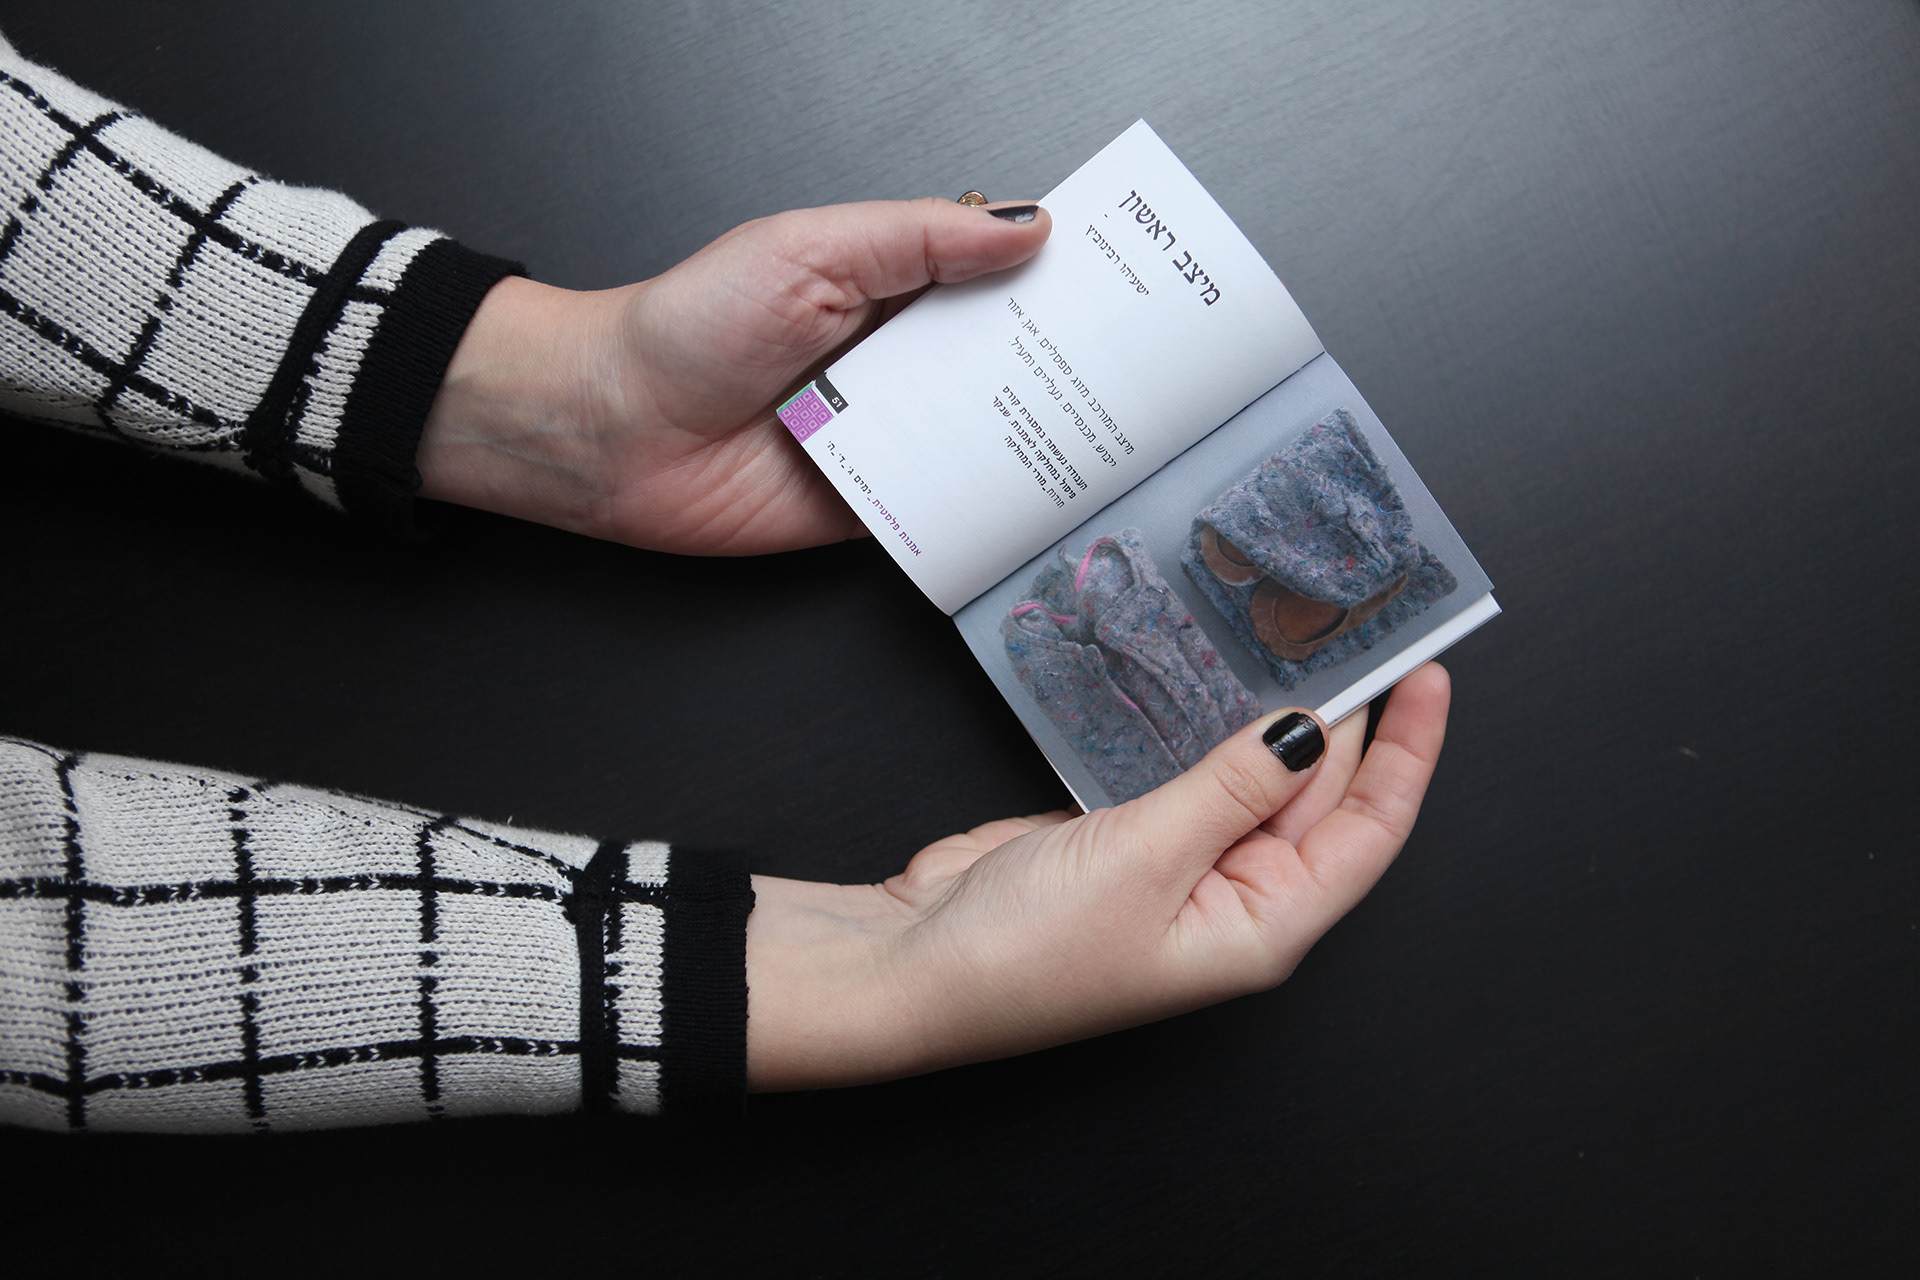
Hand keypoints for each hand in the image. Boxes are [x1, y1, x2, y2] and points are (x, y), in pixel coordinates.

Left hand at [416, 199, 1051, 553]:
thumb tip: (1025, 225)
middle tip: (1124, 358)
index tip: (1113, 276)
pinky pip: (946, 502)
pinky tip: (1028, 488)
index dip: (1050, 275)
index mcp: (884, 286)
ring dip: (1033, 429)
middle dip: (1060, 358)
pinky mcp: (873, 504)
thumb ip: (920, 238)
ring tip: (1097, 422)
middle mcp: (893, 360)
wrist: (613, 431)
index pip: (990, 276)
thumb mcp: (812, 250)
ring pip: (986, 432)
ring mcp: (888, 434)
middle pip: (1003, 358)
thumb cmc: (686, 329)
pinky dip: (985, 499)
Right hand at [743, 662, 1451, 1088]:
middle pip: (1320, 802)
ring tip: (1302, 642)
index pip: (1367, 833)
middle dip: (1347, 724)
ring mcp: (1181, 867)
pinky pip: (1193, 774)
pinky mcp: (1129, 838)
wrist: (914, 964)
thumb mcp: (1146, 858)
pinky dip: (1210, 729)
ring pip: (1256, 781)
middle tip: (1358, 634)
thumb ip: (1232, 786)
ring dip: (1277, 720)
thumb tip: (1308, 728)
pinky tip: (1220, 682)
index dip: (1405, 755)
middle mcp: (1234, 900)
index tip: (1427, 678)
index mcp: (1262, 927)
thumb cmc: (1027, 955)